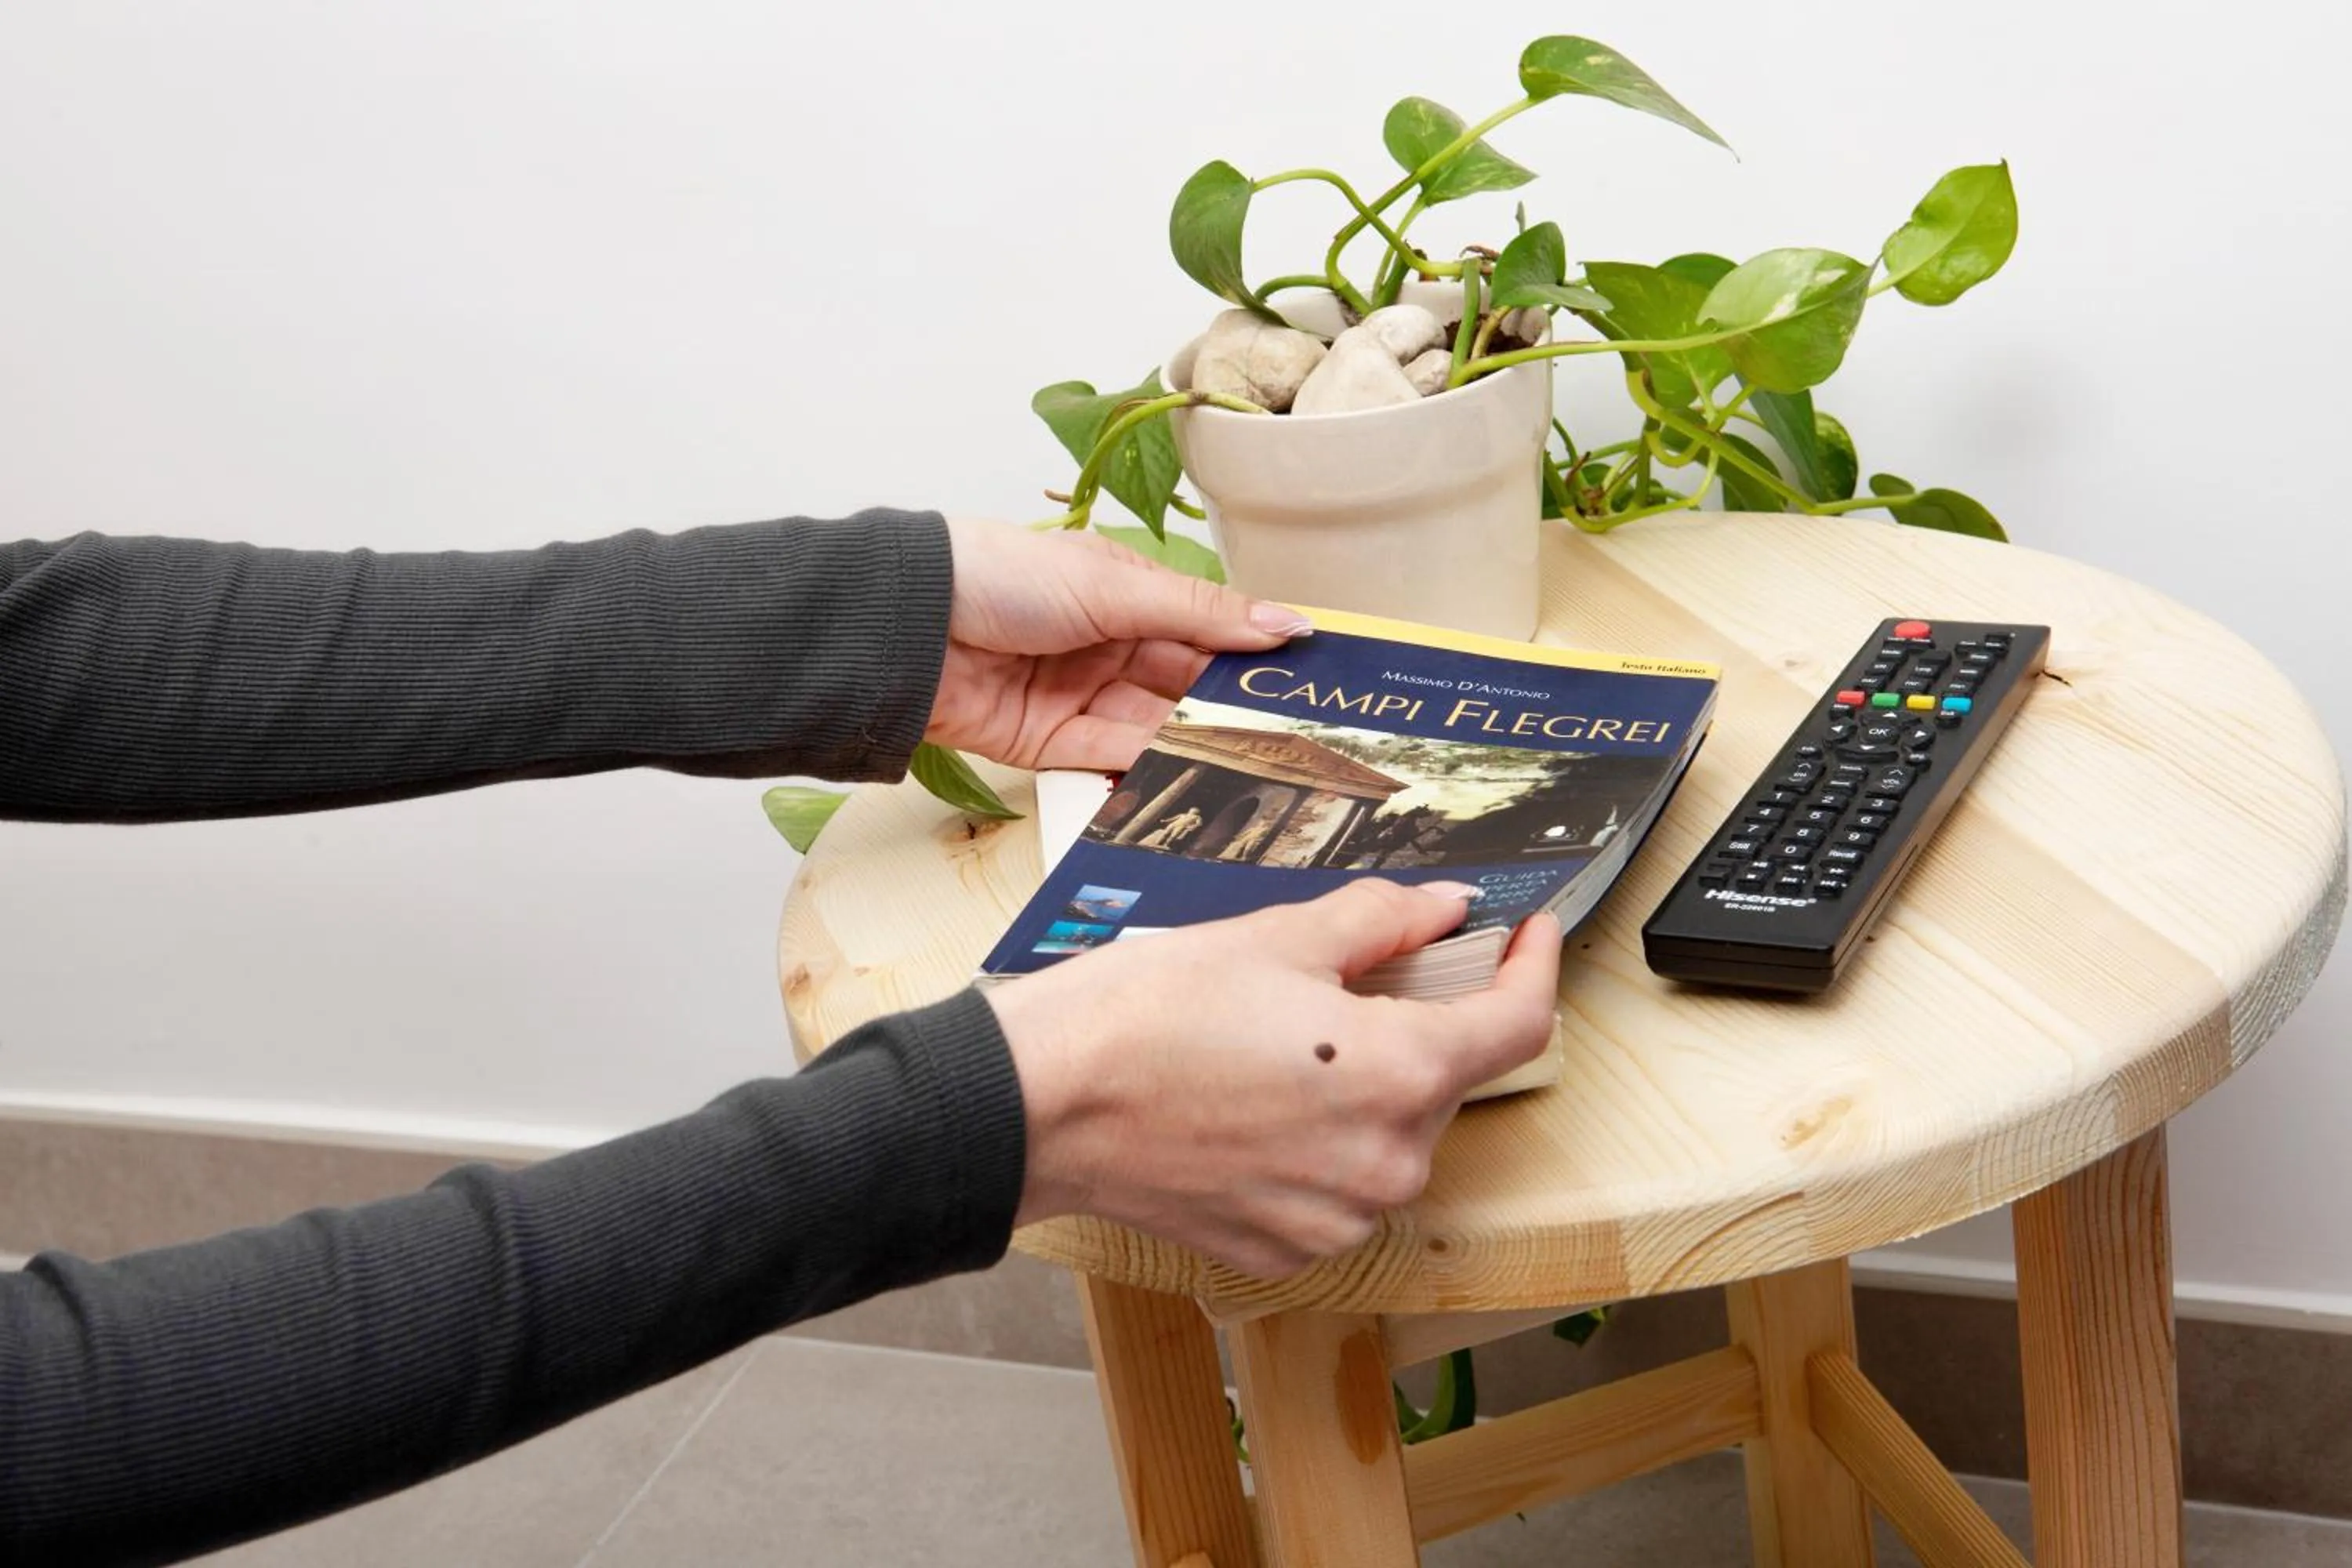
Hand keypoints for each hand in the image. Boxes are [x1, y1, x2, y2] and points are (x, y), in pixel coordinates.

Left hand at [928, 519, 1312, 770]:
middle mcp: (1106, 644)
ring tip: (1253, 765)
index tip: (1306, 679)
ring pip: (1154, 727)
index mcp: (1123, 591)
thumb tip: (1287, 623)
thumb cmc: (998, 577)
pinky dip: (1146, 770)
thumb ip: (1202, 615)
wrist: (905, 627)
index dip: (1251, 652)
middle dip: (1230, 707)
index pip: (1204, 627)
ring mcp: (1079, 696)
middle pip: (1184, 684)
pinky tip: (1191, 780)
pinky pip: (1111, 761)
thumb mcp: (1114, 586)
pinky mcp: (1050, 745)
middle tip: (1293, 735)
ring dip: (1194, 744)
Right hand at [985, 881, 1561, 1278]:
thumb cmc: (1146, 1015)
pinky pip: (1337, 1187)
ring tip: (1284, 1044)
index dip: (1532, 968)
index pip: (1518, 1025)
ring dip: (1366, 1088)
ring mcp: (1338, 1219)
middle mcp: (1386, 1164)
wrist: (1042, 1105)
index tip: (1524, 937)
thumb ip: (1384, 923)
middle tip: (1353, 980)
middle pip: (1446, 1080)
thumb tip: (1443, 911)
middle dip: (1418, 1025)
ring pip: (1391, 1137)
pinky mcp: (1286, 1249)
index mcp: (1401, 1076)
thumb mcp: (1278, 937)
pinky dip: (1319, 1142)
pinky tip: (1257, 1101)